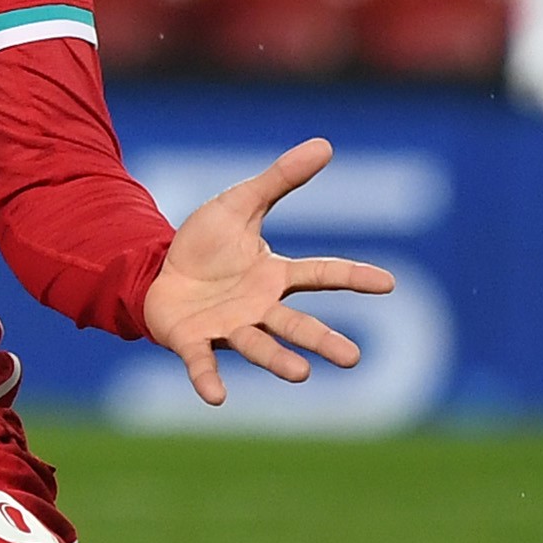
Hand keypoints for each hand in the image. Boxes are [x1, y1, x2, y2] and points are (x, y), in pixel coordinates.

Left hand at [140, 138, 395, 406]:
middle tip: (354, 358)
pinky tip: (217, 397)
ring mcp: (227, 327)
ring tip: (302, 375)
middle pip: (297, 324)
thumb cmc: (204, 246)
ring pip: (258, 346)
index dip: (353, 276)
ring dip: (278, 361)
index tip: (388, 283)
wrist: (154, 271)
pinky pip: (202, 363)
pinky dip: (209, 379)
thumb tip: (325, 145)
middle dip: (323, 340)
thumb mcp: (240, 204)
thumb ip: (280, 180)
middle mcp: (258, 308)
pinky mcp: (192, 341)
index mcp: (274, 276)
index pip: (321, 274)